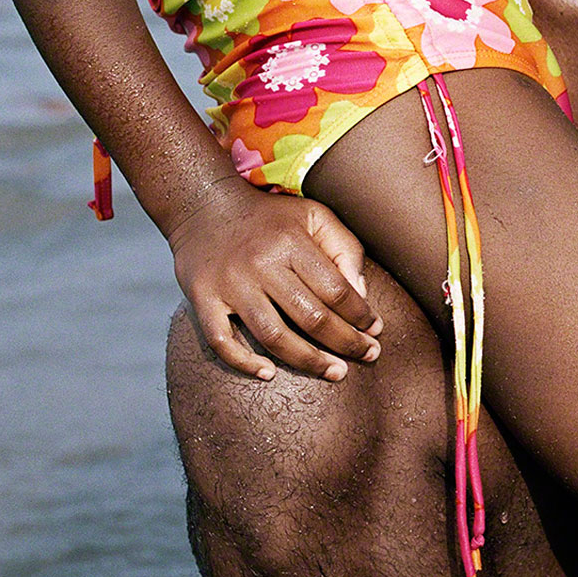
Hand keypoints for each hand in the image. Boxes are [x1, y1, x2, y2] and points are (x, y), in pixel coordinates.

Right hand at [169, 178, 381, 382]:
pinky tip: (268, 373)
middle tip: (368, 356)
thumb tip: (361, 295)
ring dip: (308, 361)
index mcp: (291, 242)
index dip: (361, 315)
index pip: (336, 290)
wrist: (203, 203)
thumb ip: (344, 249)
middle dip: (346, 343)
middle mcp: (260, 264)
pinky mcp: (203, 298)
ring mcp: (229, 284)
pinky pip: (221, 340)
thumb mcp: (314, 216)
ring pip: (273, 336)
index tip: (375, 330)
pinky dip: (243, 362)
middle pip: (311, 317)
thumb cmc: (269, 216)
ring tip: (334, 372)